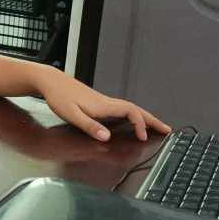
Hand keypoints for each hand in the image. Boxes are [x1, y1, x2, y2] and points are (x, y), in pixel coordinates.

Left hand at [35, 68, 170, 141]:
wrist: (51, 82)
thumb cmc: (59, 97)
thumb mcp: (72, 115)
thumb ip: (89, 126)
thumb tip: (107, 137)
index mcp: (103, 106)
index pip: (131, 112)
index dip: (140, 124)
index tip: (144, 137)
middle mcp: (106, 103)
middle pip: (136, 109)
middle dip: (152, 120)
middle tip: (167, 129)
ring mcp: (104, 102)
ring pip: (131, 109)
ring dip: (144, 118)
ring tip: (155, 126)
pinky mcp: (99, 103)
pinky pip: (123, 110)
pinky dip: (133, 116)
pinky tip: (133, 121)